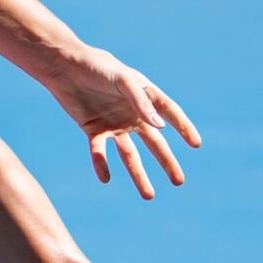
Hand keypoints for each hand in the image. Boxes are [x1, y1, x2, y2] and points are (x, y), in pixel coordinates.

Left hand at [37, 43, 201, 200]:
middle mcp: (133, 114)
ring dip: (138, 175)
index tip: (196, 144)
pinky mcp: (94, 130)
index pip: (170, 113)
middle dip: (166, 162)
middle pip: (154, 143)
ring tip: (149, 196)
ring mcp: (114, 124)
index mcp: (145, 96)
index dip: (184, 128)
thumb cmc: (98, 67)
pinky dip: (101, 164)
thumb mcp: (122, 81)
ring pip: (130, 155)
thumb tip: (161, 127)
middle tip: (179, 181)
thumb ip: (141, 102)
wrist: (65, 66)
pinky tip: (105, 178)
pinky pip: (99, 152)